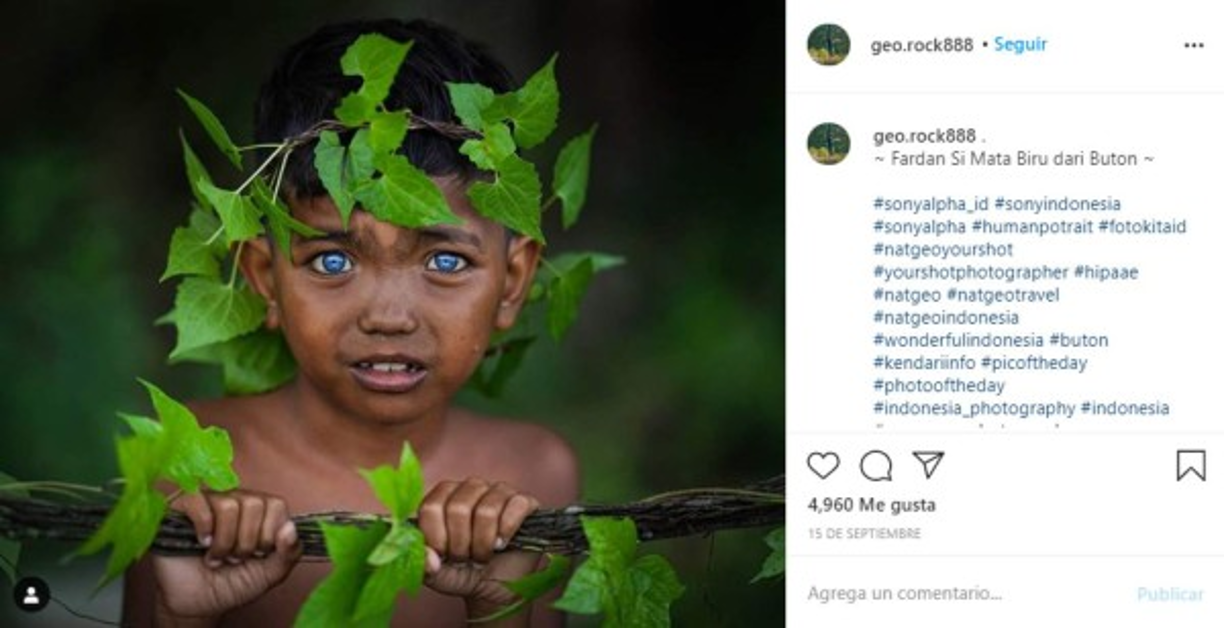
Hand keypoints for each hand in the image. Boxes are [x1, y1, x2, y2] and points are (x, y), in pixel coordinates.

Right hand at [152, 490, 301, 623]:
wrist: (197, 603)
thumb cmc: (233, 583)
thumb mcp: (270, 573)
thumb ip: (289, 553)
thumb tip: (290, 528)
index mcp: (261, 511)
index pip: (277, 505)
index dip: (269, 534)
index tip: (258, 554)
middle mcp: (237, 499)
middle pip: (254, 504)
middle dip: (246, 542)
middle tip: (235, 558)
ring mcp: (209, 500)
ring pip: (229, 506)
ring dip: (224, 541)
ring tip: (218, 556)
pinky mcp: (181, 505)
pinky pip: (197, 500)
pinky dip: (203, 526)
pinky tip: (202, 542)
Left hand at [417, 479, 540, 618]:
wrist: (496, 585)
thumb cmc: (464, 572)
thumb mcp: (437, 575)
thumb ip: (425, 566)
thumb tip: (429, 558)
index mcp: (443, 498)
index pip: (431, 507)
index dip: (436, 537)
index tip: (442, 555)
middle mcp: (470, 488)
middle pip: (458, 508)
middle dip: (461, 544)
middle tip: (466, 557)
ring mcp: (498, 491)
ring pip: (486, 511)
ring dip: (483, 543)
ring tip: (483, 554)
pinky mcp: (524, 501)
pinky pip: (515, 507)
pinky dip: (507, 531)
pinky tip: (503, 543)